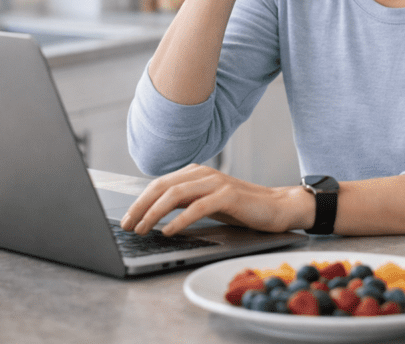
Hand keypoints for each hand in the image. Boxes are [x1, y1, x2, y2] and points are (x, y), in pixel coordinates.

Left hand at [119, 163, 312, 235]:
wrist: (277, 207)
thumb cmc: (242, 208)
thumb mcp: (207, 203)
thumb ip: (185, 202)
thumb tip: (155, 212)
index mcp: (196, 173)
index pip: (159, 184)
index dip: (140, 201)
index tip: (127, 219)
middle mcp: (203, 173)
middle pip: (162, 187)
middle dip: (140, 207)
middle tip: (127, 225)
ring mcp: (216, 182)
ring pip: (175, 194)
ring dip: (154, 213)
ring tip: (142, 229)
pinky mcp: (228, 195)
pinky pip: (197, 207)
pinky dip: (179, 220)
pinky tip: (168, 231)